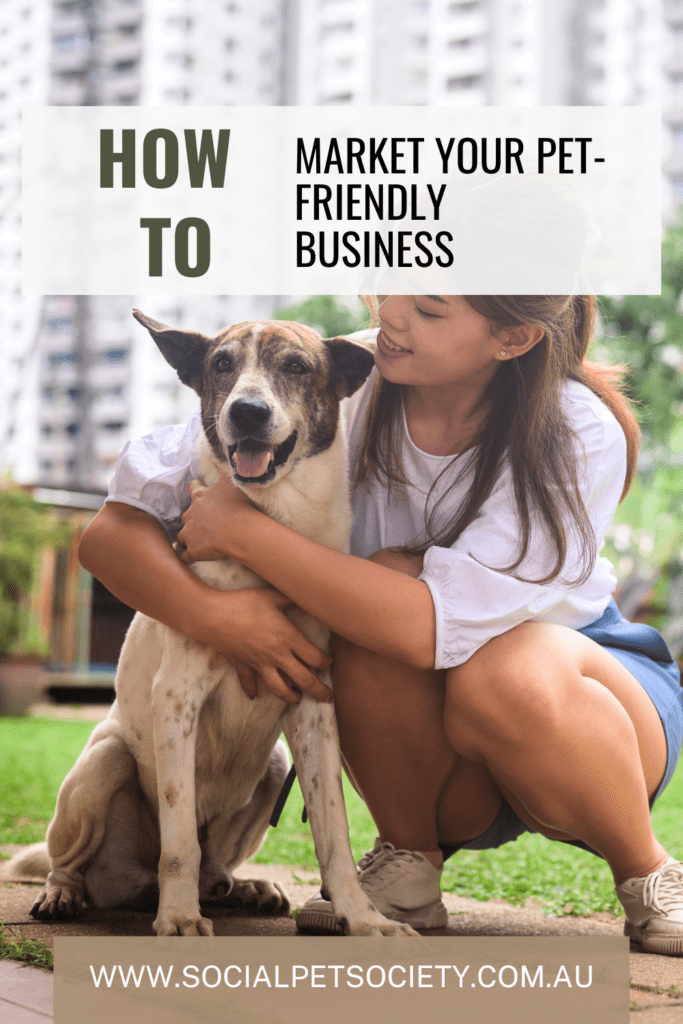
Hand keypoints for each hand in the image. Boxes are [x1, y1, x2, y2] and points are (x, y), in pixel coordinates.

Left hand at [177, 474, 254, 562]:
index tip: (200, 492)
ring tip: (196, 541)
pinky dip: (188, 556)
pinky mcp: (193, 550)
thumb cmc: (237, 505)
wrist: (239, 530)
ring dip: (187, 538)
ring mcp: (190, 533)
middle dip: (191, 518)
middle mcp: (191, 514)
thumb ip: (223, 468)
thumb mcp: (231, 481)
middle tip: (202, 521)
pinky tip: (192, 558)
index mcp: (200, 497)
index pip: (192, 489)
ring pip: (181, 536)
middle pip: (185, 515)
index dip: (196, 490)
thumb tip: (218, 455)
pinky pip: (185, 555)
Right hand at [197, 585, 333, 704]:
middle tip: (329, 697)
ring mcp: (259, 664)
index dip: (326, 663)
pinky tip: (255, 695)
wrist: (211, 616)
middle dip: (320, 691)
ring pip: (279, 689)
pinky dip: (252, 690)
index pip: (315, 657)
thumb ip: (290, 597)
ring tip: (298, 699)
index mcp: (288, 638)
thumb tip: (307, 591)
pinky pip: (249, 682)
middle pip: (304, 679)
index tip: (330, 663)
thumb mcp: (271, 595)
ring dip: (290, 697)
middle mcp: (276, 655)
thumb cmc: (243, 603)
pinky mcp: (242, 665)